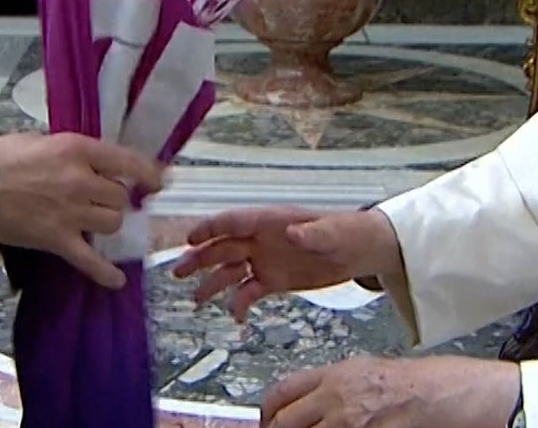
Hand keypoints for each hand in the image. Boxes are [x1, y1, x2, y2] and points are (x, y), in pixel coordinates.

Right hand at [0, 132, 164, 287]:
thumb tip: (90, 162)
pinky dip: (105, 273)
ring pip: (113, 223)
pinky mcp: (57, 240)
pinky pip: (90, 260)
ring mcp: (71, 213)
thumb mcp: (42, 141)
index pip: (128, 162)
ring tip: (98, 224)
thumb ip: (71, 153)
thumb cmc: (2, 158)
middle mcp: (81, 181)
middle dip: (117, 200)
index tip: (160, 181)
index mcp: (78, 150)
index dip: (149, 173)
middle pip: (120, 197)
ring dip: (110, 225)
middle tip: (107, 202)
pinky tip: (117, 280)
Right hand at [172, 207, 392, 320]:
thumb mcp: (334, 231)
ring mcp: (265, 260)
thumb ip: (313, 234)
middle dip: (200, 258)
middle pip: (223, 247)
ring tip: (196, 300)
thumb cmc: (347, 231)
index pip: (234, 221)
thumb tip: (293, 233)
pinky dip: (239, 303)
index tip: (190, 239)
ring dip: (212, 283)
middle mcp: (261, 240)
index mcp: (271, 221)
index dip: (211, 228)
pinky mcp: (274, 279)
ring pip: (230, 271)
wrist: (359, 251)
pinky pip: (249, 291)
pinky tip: (236, 317)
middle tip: (178, 271)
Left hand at [261, 357, 521, 427]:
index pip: (280, 392)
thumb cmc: (424, 383)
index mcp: (337, 375)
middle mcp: (338, 398)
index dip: (267, 414)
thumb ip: (335, 390)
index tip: (268, 424)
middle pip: (283, 422)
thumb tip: (307, 409)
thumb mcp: (371, 373)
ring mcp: (351, 422)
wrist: (456, 395)